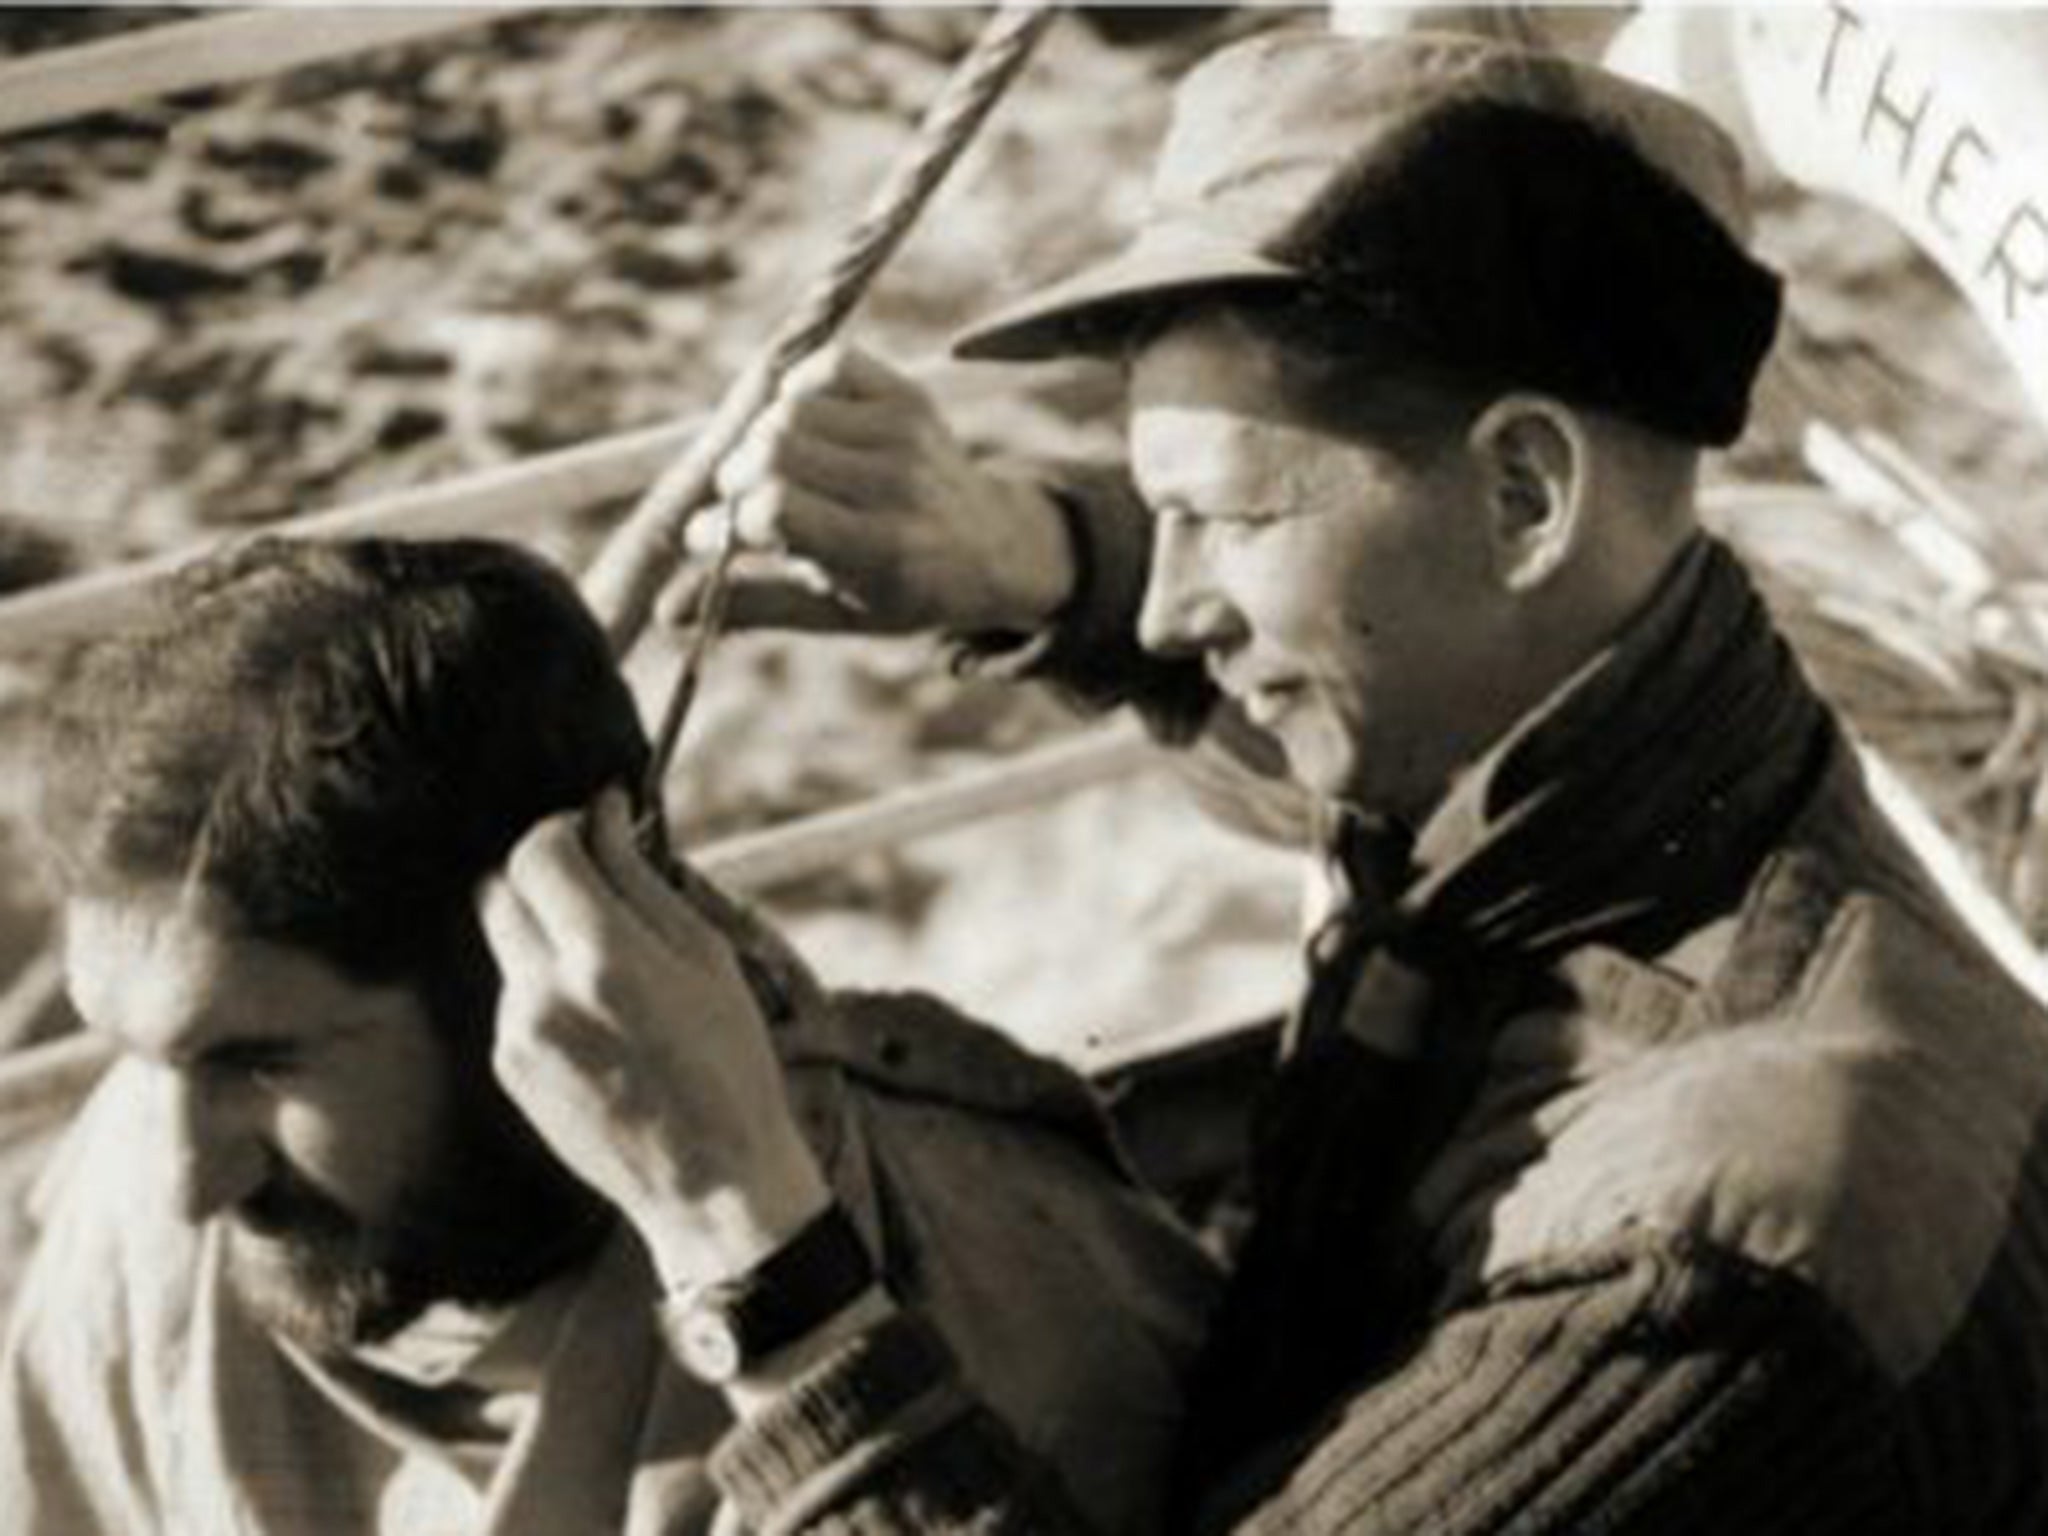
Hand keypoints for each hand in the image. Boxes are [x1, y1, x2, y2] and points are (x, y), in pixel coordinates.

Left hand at [480, 789, 830, 1285]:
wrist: (710, 1182)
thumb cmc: (729, 1064)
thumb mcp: (706, 957)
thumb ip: (643, 880)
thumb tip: (604, 815)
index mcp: (602, 957)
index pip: (536, 854)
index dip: (560, 829)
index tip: (592, 830)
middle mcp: (542, 993)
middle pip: (499, 890)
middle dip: (542, 875)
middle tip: (595, 884)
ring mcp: (515, 1035)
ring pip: (504, 944)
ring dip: (544, 931)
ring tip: (612, 966)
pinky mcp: (507, 1069)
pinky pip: (514, 996)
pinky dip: (546, 985)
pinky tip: (602, 1019)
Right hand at [659, 345, 1076, 635]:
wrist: (990, 545)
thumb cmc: (898, 587)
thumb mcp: (832, 613)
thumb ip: (751, 605)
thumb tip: (664, 614)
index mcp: (879, 550)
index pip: (774, 507)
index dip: (724, 523)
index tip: (707, 540)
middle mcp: (897, 485)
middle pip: (772, 447)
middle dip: (735, 476)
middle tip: (737, 503)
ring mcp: (906, 433)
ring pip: (790, 409)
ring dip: (762, 439)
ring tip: (773, 472)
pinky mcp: (908, 394)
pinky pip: (824, 368)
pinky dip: (799, 393)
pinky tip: (806, 431)